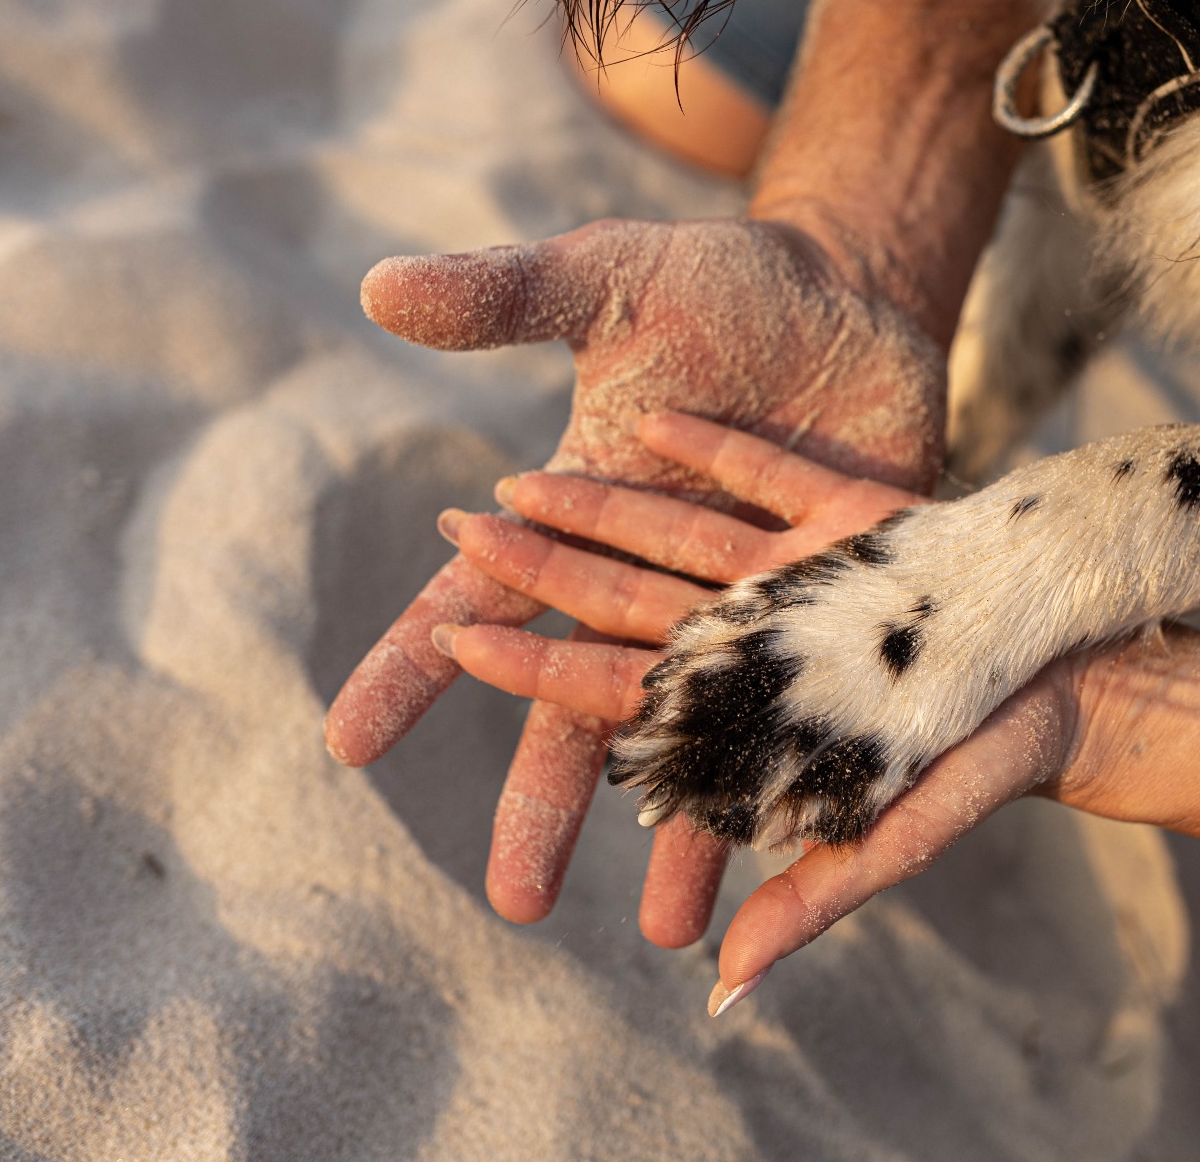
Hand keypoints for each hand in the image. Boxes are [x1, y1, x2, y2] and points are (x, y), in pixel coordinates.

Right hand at [324, 218, 944, 935]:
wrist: (848, 287)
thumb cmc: (714, 278)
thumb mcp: (605, 275)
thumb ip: (503, 292)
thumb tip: (380, 288)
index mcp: (588, 508)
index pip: (485, 595)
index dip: (417, 665)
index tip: (351, 742)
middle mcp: (661, 572)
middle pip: (592, 695)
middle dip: (552, 795)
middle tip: (519, 898)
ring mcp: (750, 592)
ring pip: (705, 717)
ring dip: (688, 814)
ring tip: (675, 925)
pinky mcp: (840, 587)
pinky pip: (815, 684)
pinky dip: (809, 750)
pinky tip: (806, 835)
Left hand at [437, 412, 1117, 1010]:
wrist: (1085, 690)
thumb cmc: (989, 766)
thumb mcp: (898, 835)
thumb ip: (814, 898)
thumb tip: (720, 989)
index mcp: (757, 710)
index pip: (621, 689)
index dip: (538, 665)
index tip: (452, 640)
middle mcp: (762, 637)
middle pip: (628, 599)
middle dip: (544, 569)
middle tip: (455, 529)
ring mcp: (800, 573)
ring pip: (680, 530)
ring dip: (605, 501)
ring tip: (522, 472)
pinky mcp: (854, 516)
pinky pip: (771, 472)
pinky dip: (717, 445)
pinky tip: (654, 412)